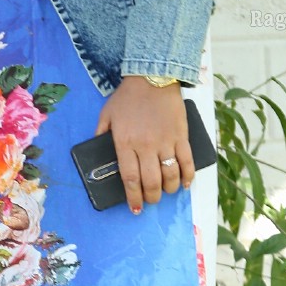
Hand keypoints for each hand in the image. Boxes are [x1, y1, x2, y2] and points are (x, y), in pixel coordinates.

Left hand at [94, 79, 193, 214]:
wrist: (151, 77)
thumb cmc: (127, 97)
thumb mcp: (107, 114)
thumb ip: (101, 134)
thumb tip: (97, 151)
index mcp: (125, 143)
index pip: (130, 178)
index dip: (133, 197)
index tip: (135, 208)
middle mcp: (145, 146)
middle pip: (151, 182)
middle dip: (151, 197)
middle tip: (151, 201)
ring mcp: (165, 141)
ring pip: (170, 175)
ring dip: (169, 189)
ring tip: (167, 192)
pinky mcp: (181, 135)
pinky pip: (187, 161)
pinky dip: (188, 175)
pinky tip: (185, 183)